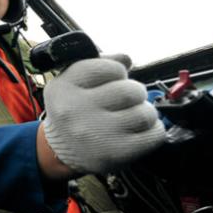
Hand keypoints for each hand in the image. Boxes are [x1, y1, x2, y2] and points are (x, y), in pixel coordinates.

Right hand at [42, 56, 164, 174]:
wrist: (59, 150)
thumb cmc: (72, 110)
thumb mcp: (71, 82)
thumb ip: (97, 64)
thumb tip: (126, 58)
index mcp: (64, 88)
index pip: (110, 68)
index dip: (117, 72)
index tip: (112, 81)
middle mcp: (76, 110)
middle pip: (131, 91)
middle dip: (135, 93)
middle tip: (126, 101)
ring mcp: (96, 134)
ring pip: (145, 113)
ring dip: (145, 113)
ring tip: (132, 117)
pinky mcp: (116, 153)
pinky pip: (153, 135)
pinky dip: (152, 131)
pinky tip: (138, 131)